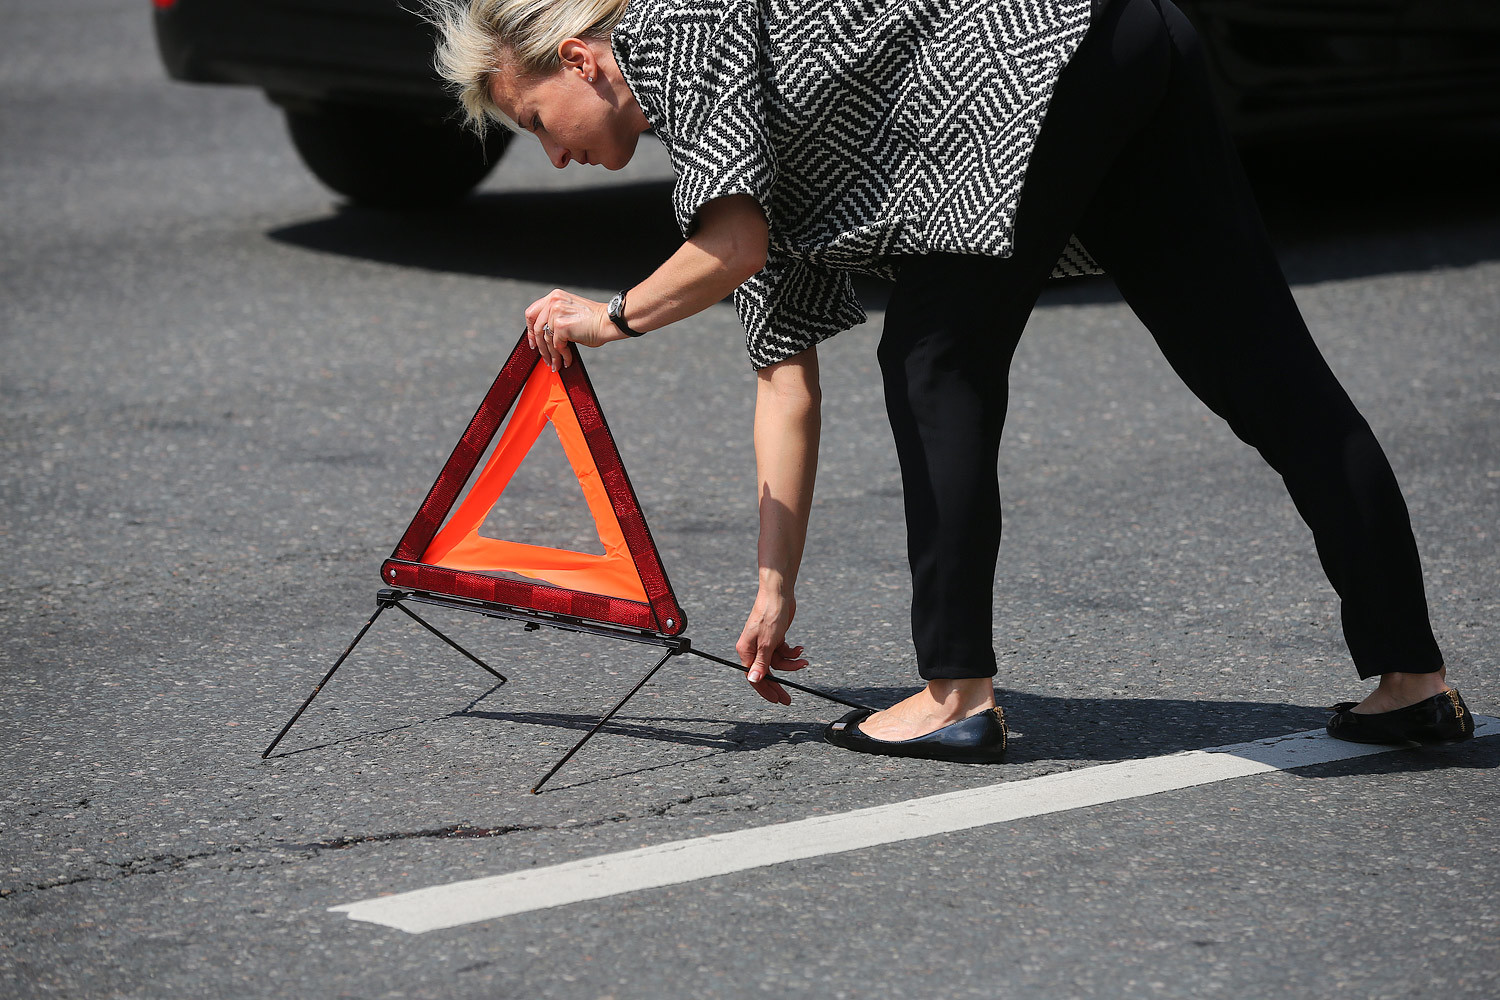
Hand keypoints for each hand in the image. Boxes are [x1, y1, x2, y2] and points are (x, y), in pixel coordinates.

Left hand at [524, 289, 624, 369]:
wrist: (608, 322)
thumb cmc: (594, 320)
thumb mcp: (570, 313)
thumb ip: (556, 319)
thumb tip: (545, 338)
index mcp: (554, 296)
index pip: (532, 313)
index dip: (529, 330)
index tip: (532, 342)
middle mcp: (553, 302)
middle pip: (536, 328)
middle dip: (540, 347)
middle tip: (545, 358)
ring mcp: (556, 313)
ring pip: (546, 340)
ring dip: (552, 355)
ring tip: (557, 363)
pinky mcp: (561, 325)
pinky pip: (557, 346)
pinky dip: (562, 355)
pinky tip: (567, 360)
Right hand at [735, 587, 808, 705]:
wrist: (779, 594)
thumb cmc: (770, 615)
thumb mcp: (768, 643)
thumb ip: (761, 663)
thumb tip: (754, 680)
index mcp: (746, 651)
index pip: (755, 677)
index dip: (766, 689)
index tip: (777, 700)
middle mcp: (754, 648)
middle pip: (767, 672)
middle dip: (779, 684)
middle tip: (788, 699)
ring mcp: (765, 643)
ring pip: (779, 662)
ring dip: (792, 663)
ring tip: (803, 659)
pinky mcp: (775, 638)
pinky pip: (784, 652)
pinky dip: (793, 652)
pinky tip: (800, 649)